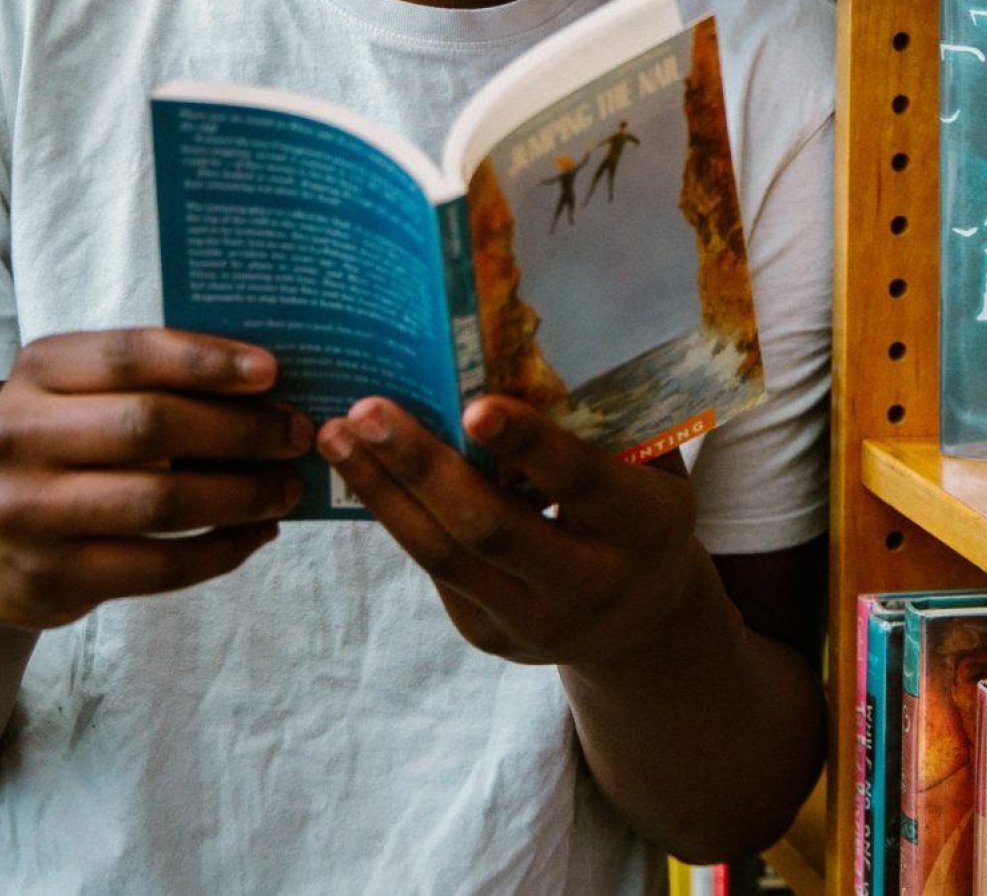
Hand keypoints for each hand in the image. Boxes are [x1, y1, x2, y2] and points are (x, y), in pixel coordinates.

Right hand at [0, 329, 308, 633]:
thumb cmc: (61, 450)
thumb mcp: (80, 398)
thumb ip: (153, 380)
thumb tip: (270, 381)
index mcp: (36, 372)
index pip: (131, 354)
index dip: (206, 361)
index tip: (272, 371)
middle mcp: (20, 436)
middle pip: (152, 425)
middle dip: (241, 431)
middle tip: (297, 434)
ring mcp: (28, 511)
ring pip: (162, 501)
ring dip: (243, 495)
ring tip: (288, 488)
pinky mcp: (50, 577)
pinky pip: (158, 564)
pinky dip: (221, 550)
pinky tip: (257, 534)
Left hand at [317, 395, 703, 668]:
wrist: (643, 619)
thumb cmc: (642, 508)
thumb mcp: (650, 467)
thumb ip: (601, 426)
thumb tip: (516, 353)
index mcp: (644, 528)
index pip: (581, 482)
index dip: (529, 444)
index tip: (474, 406)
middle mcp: (590, 585)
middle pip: (489, 527)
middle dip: (422, 467)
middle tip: (368, 411)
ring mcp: (534, 621)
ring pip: (442, 555)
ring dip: (382, 491)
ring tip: (336, 437)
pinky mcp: (488, 634)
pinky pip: (434, 570)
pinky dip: (396, 515)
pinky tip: (362, 471)